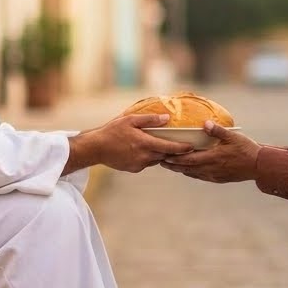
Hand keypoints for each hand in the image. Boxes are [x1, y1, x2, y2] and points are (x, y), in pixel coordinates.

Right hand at [67, 113, 194, 174]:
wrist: (95, 148)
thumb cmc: (112, 131)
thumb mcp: (130, 120)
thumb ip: (149, 120)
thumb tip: (167, 118)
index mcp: (144, 143)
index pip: (169, 148)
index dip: (182, 148)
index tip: (192, 147)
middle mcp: (143, 156)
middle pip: (165, 155)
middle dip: (173, 151)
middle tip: (180, 144)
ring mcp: (139, 165)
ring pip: (156, 160)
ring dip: (159, 154)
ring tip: (160, 144)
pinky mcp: (134, 169)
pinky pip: (146, 163)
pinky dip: (148, 157)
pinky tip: (142, 150)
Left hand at [161, 121, 260, 182]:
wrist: (258, 166)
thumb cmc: (246, 149)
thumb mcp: (233, 137)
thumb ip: (218, 130)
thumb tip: (205, 123)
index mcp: (213, 157)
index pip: (189, 159)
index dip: (175, 158)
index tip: (164, 155)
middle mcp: (211, 168)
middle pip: (187, 168)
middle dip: (173, 165)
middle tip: (160, 161)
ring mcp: (214, 175)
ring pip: (192, 174)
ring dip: (180, 170)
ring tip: (170, 165)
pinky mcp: (217, 178)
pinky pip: (200, 176)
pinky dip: (191, 173)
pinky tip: (187, 170)